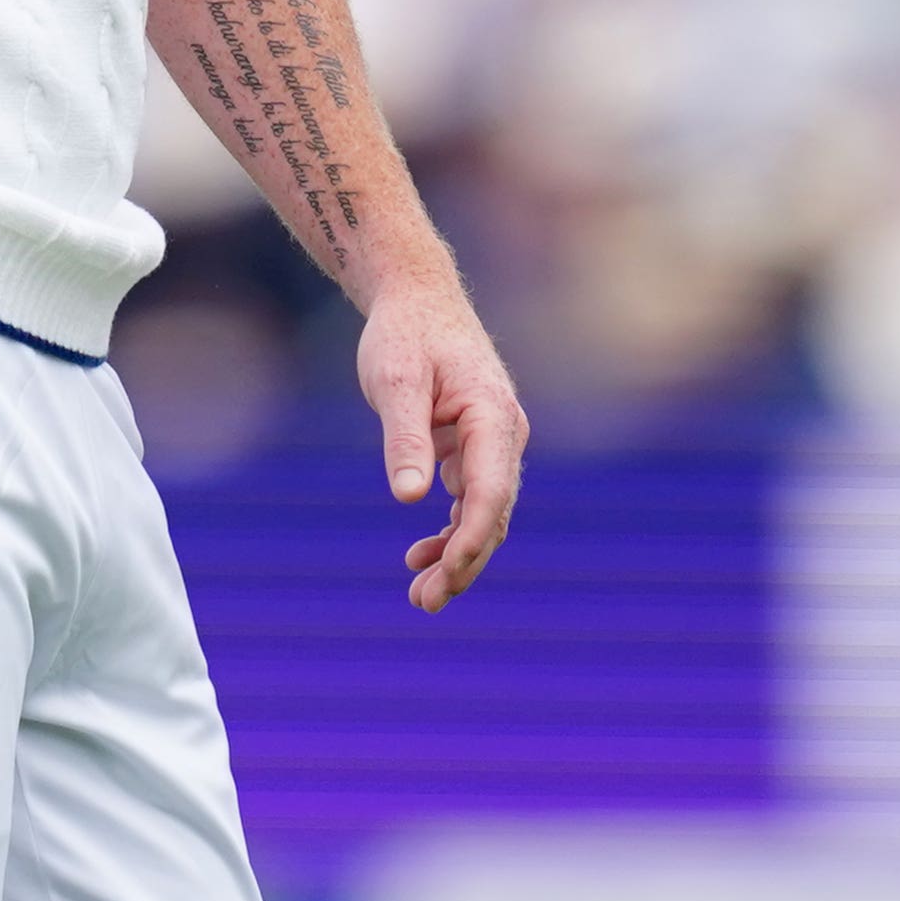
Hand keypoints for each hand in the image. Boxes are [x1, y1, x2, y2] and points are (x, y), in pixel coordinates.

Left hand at [356, 272, 527, 612]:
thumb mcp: (396, 380)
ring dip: (457, 555)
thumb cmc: (404, 334)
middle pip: (491, 513)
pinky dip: (451, 528)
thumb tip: (410, 497)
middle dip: (463, 563)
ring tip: (421, 594)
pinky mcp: (474, 444)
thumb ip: (404, 436)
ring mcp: (493, 441)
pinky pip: (471, 497)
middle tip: (424, 603)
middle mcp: (503, 434)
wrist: (415, 297)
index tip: (446, 573)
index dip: (470, 539)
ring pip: (483, 511)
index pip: (490, 493)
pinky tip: (421, 553)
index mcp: (493, 417)